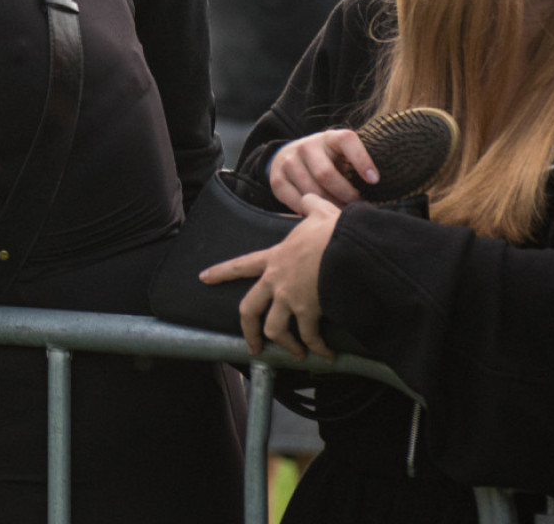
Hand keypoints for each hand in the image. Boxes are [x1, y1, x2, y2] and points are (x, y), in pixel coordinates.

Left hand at [202, 192, 342, 359]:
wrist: (350, 247)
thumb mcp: (320, 212)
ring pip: (274, 329)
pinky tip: (326, 357)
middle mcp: (276, 281)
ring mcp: (290, 298)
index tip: (204, 278)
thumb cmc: (334, 231)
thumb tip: (311, 196)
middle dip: (248, 330)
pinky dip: (318, 349)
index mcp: (274, 258)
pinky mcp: (309, 311)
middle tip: (252, 346)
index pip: (241, 265)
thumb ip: (311, 205)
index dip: (221, 272)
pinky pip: (310, 337)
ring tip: (295, 353)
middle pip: (249, 310)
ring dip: (286, 345)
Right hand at [267, 128, 372, 213]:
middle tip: (357, 206)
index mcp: (329, 137)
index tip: (374, 180)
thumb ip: (356, 165)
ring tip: (341, 212)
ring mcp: (289, 161)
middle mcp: (306, 146)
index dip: (361, 160)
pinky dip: (310, 210)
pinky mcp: (277, 178)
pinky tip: (321, 211)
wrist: (292, 156)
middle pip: (326, 174)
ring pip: (311, 190)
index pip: (347, 141)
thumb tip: (378, 188)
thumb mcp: (343, 155)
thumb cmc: (330, 160)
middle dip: (345, 194)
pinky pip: (296, 200)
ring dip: (329, 205)